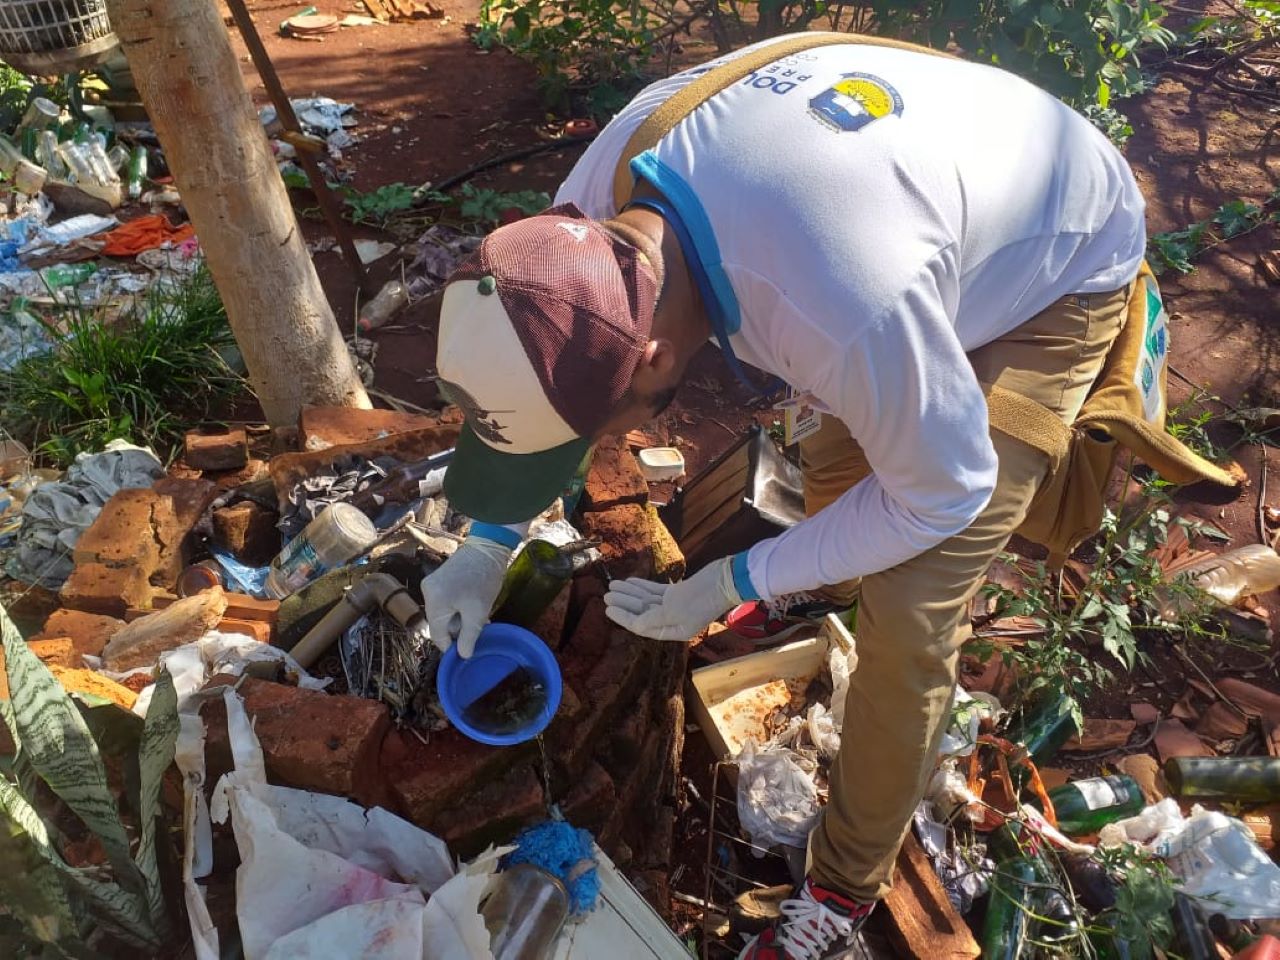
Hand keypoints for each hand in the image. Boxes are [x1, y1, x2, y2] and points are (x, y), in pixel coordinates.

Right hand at [421, 536, 511, 657]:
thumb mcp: (478, 613)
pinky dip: (457, 607)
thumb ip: (468, 636)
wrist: (487, 547)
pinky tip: (471, 605)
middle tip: (477, 629)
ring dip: (459, 618)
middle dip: (457, 629)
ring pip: (443, 613)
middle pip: (439, 623)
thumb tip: (462, 656)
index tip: (467, 650)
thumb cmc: (483, 580)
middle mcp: (426, 593)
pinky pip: (444, 601)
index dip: (452, 646)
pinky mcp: (438, 579)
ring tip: (477, 615)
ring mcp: (430, 584)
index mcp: (434, 603)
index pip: (437, 635)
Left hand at [603, 558, 741, 640]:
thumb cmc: (700, 599)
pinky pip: (656, 591)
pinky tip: (630, 581)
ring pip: (648, 600)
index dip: (624, 618)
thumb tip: (634, 625)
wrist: (725, 579)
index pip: (643, 627)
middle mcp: (673, 620)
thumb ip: (652, 619)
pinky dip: (643, 586)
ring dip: (630, 593)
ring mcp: (676, 606)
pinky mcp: (679, 593)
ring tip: (613, 585)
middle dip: (625, 604)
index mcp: (674, 631)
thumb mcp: (674, 611)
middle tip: (606, 595)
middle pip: (643, 613)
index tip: (608, 609)